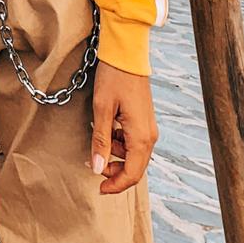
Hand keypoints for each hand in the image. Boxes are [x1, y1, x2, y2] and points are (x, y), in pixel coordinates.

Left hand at [91, 61, 157, 194]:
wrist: (126, 53)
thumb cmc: (113, 78)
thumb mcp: (102, 109)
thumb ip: (101, 141)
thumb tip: (98, 169)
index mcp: (141, 137)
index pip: (132, 174)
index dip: (116, 185)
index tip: (99, 189)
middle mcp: (149, 135)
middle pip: (135, 168)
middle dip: (115, 172)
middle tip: (93, 166)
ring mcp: (148, 127)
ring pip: (134, 155)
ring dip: (116, 156)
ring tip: (97, 142)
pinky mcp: (144, 119)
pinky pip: (134, 141)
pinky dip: (119, 143)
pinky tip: (106, 130)